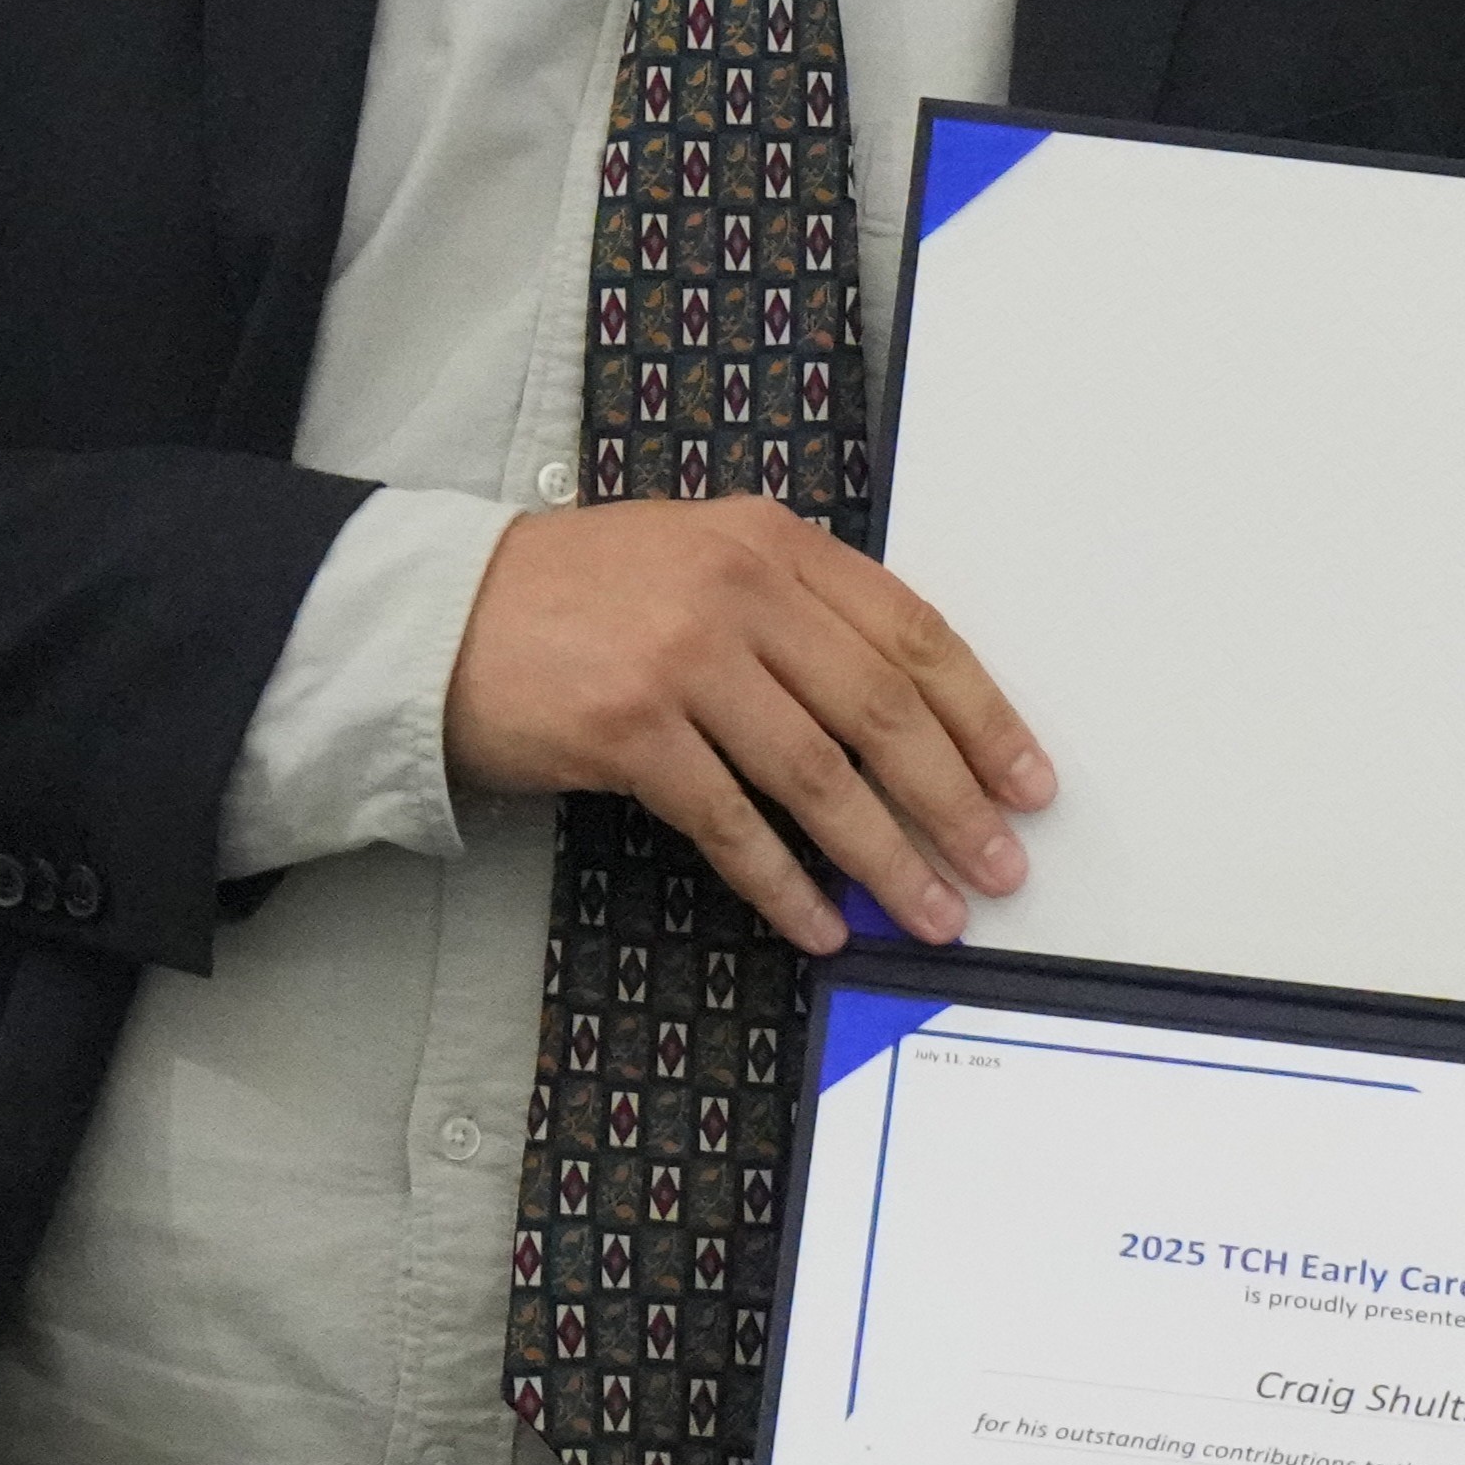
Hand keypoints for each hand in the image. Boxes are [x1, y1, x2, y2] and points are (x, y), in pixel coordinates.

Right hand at [440, 500, 1049, 953]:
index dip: (981, 714)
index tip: (1027, 780)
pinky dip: (785, 883)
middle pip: (882, 708)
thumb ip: (798, 613)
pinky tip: (820, 923)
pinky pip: (731, 822)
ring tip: (929, 910)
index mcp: (773, 541)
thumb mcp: (703, 561)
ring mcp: (682, 655)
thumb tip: (907, 720)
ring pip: (819, 773)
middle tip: (1001, 866)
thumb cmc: (578, 598)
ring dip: (885, 855)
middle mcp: (739, 587)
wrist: (436, 616)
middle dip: (955, 798)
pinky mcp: (628, 727)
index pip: (912, 632)